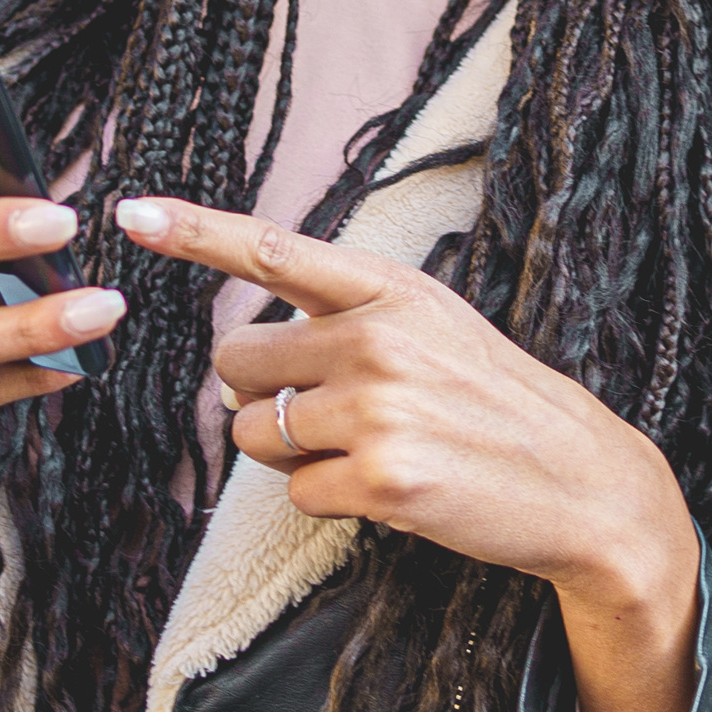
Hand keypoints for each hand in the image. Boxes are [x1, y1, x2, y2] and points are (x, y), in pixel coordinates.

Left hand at [114, 193, 699, 711]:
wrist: (582, 483)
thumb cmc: (494, 406)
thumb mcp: (435, 328)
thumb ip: (347, 318)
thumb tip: (241, 355)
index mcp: (392, 289)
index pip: (276, 250)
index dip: (195, 232)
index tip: (130, 211)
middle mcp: (380, 338)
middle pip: (237, 363)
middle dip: (264, 395)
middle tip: (333, 413)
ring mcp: (380, 408)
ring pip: (257, 433)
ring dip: (293, 454)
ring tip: (370, 452)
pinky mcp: (383, 478)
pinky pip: (295, 491)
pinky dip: (330, 500)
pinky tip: (390, 490)